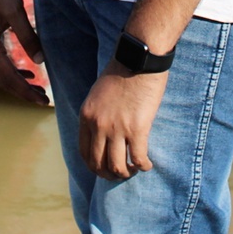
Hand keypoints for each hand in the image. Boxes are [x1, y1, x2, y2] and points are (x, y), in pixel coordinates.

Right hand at [0, 0, 48, 105]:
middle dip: (23, 92)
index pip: (7, 76)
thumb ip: (27, 37)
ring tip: (38, 91)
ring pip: (3, 73)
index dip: (24, 90)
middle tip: (43, 101)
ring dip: (20, 84)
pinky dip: (16, 72)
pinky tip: (29, 74)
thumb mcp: (16, 13)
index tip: (41, 99)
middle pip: (4, 79)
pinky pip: (3, 64)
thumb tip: (40, 62)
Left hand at [78, 63, 167, 179]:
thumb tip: (102, 132)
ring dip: (126, 173)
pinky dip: (143, 166)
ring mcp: (116, 128)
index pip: (84, 152)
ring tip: (134, 169)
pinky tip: (147, 164)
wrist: (138, 59)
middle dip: (109, 174)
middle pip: (98, 164)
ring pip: (117, 166)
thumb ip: (96, 113)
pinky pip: (138, 158)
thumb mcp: (98, 93)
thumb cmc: (121, 71)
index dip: (94, 166)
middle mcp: (98, 125)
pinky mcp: (137, 128)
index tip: (104, 168)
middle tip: (121, 174)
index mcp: (86, 116)